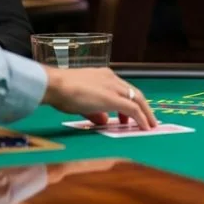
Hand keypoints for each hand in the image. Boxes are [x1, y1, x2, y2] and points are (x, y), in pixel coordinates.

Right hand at [42, 67, 157, 129]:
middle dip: (143, 107)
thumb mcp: (81, 102)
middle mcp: (112, 79)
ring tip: (149, 125)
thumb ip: (94, 111)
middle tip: (147, 120)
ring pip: (138, 99)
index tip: (132, 114)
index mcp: (104, 76)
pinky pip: (133, 109)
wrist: (54, 85)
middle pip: (135, 93)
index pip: (123, 88)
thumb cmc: (61, 91)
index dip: (131, 101)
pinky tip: (144, 127)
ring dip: (145, 113)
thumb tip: (103, 120)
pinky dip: (141, 118)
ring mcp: (113, 87)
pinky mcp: (112, 98)